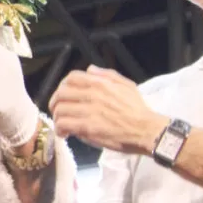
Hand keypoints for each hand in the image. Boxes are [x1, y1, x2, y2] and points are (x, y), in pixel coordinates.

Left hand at [48, 66, 166, 154]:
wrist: (147, 130)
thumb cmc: (138, 109)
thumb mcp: (126, 85)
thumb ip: (107, 75)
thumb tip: (90, 69)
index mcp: (100, 83)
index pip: (71, 78)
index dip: (62, 86)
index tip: (63, 96)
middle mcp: (92, 94)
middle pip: (61, 94)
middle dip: (55, 103)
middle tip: (57, 111)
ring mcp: (88, 111)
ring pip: (60, 110)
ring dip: (57, 118)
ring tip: (62, 125)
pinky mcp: (87, 127)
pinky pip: (64, 124)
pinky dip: (60, 129)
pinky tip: (65, 133)